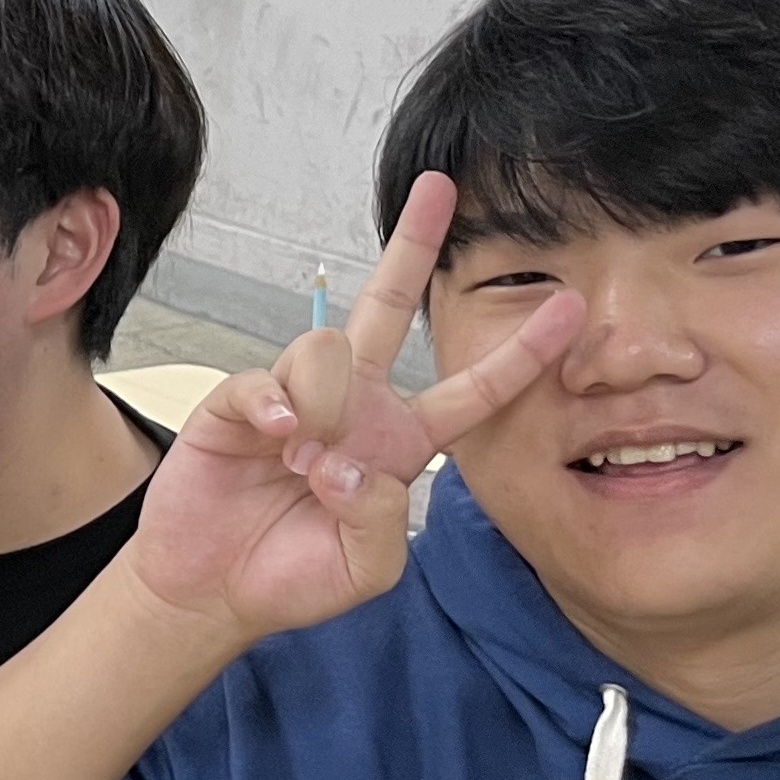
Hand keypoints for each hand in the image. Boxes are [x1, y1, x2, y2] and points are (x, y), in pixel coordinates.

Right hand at [123, 174, 584, 648]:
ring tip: (301, 462)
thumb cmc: (292, 578)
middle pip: (390, 306)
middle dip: (414, 246)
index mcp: (400, 443)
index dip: (520, 354)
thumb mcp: (364, 569)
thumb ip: (379, 521)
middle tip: (439, 189)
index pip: (472, 391)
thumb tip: (350, 461)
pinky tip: (277, 436)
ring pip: (327, 348)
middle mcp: (353, 406)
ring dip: (324, 404)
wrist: (209, 591)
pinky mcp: (238, 404)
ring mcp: (295, 399)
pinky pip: (265, 378)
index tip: (570, 309)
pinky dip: (272, 404)